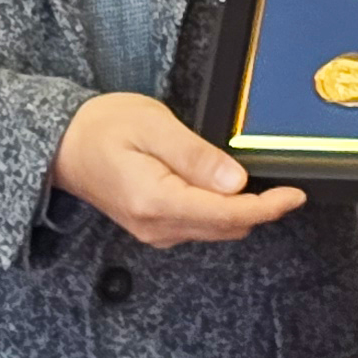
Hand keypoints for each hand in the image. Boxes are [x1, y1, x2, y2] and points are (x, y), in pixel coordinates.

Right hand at [54, 91, 308, 247]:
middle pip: (227, 227)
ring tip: (257, 180)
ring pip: (217, 229)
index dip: (267, 207)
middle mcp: (157, 226)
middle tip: (282, 181)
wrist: (62, 144)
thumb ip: (195, 155)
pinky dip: (221, 210)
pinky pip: (200, 225)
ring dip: (241, 210)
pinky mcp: (155, 227)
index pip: (227, 215)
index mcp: (156, 202)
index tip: (294, 194)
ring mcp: (155, 232)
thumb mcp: (152, 125)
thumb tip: (236, 180)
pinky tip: (223, 186)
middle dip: (259, 208)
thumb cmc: (101, 128)